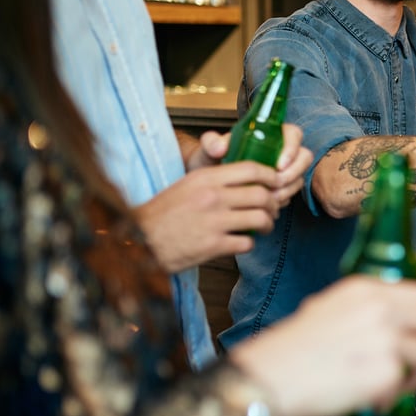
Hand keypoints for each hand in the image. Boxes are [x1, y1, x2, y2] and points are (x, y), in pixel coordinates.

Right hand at [133, 163, 282, 272]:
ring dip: (267, 224)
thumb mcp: (186, 185)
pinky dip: (249, 243)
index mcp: (205, 178)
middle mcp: (212, 197)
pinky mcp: (214, 245)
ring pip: (260, 219)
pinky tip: (243, 242)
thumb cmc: (163, 213)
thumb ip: (214, 180)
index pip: (250, 169)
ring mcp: (215, 222)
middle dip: (273, 203)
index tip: (276, 182)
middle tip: (272, 209)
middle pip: (261, 195)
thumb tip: (245, 180)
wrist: (140, 240)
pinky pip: (247, 242)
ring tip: (263, 226)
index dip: (270, 175)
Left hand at [186, 125, 310, 209]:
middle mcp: (280, 151)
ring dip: (287, 190)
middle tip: (276, 186)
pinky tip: (265, 206)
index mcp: (269, 135)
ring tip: (268, 198)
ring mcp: (282, 170)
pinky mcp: (280, 187)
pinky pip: (290, 194)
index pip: (293, 134)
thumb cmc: (209, 162)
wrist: (206, 184)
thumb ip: (211, 143)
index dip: (292, 149)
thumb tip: (220, 147)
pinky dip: (281, 200)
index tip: (279, 165)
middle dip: (293, 174)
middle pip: (303, 158)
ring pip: (298, 178)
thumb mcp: (207, 150)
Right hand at [230, 276, 415, 415]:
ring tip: (395, 384)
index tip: (415, 332)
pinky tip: (372, 399)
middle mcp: (381, 310)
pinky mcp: (386, 372)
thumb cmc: (291, 350)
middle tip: (413, 359)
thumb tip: (392, 319)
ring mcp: (387, 340)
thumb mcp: (326, 308)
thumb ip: (363, 308)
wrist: (270, 378)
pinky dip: (393, 397)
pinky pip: (407, 386)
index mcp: (366, 291)